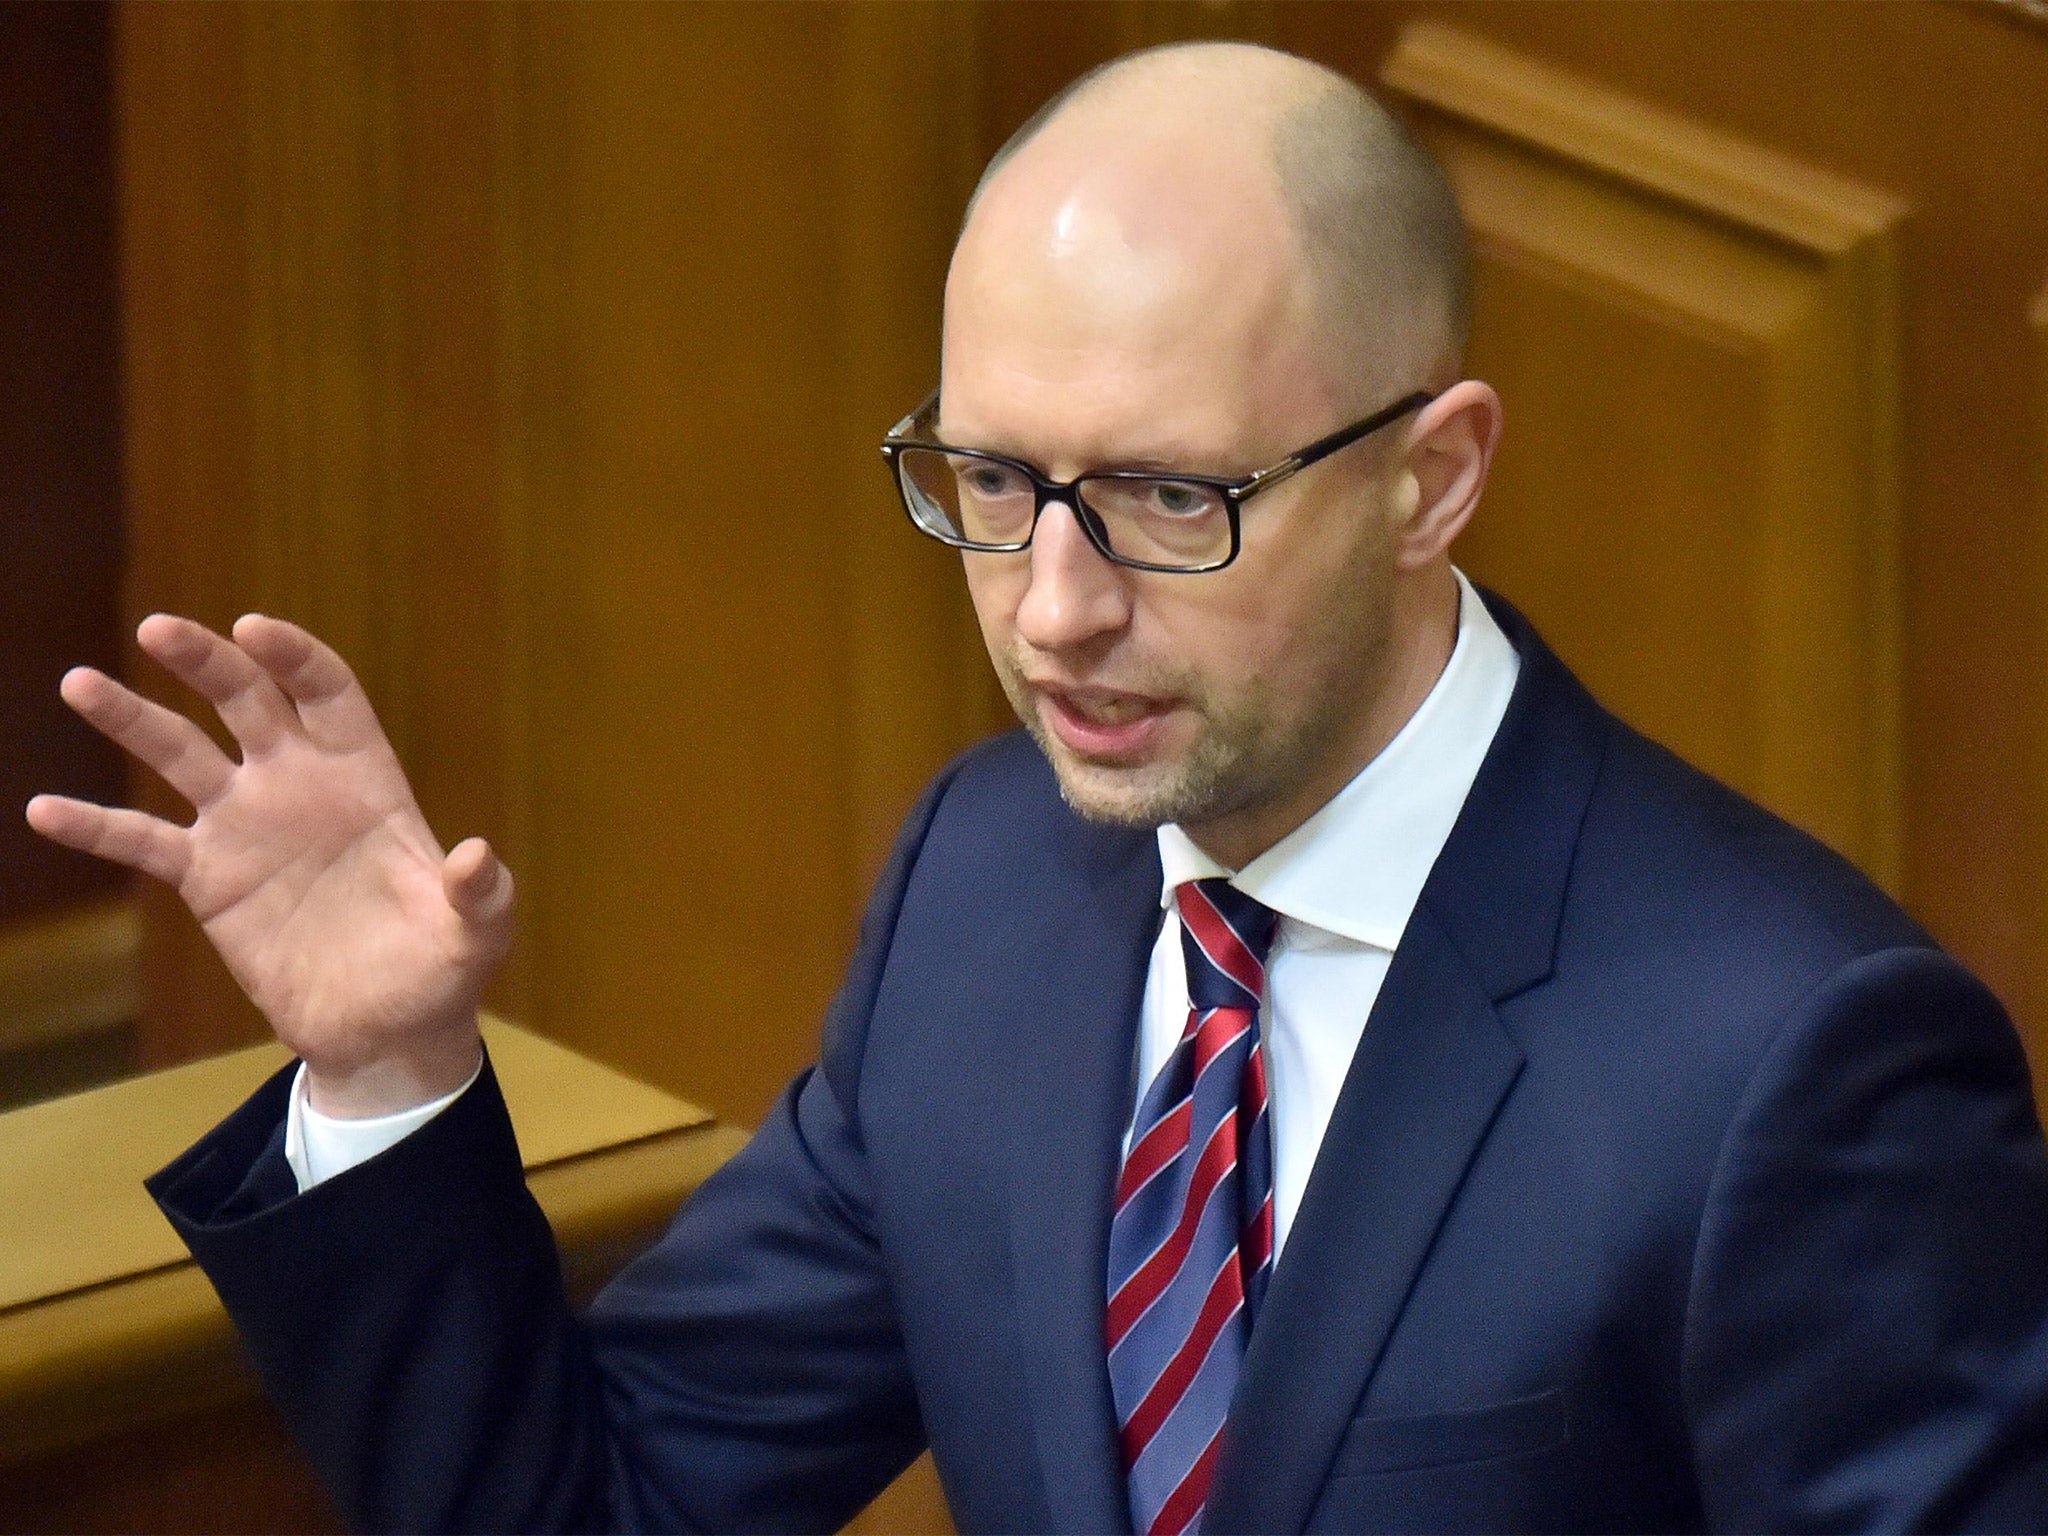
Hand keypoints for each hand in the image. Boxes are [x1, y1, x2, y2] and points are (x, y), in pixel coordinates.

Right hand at [26, 614, 511, 1115]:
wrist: (385, 1030)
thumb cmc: (441, 971)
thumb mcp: (476, 934)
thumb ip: (480, 893)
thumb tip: (475, 856)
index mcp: (367, 778)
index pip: (327, 693)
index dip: (294, 657)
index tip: (254, 629)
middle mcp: (300, 785)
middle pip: (247, 701)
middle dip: (207, 662)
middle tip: (160, 629)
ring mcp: (248, 827)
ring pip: (180, 755)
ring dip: (131, 717)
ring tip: (79, 683)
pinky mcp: (209, 879)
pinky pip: (144, 842)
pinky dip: (96, 826)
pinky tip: (44, 809)